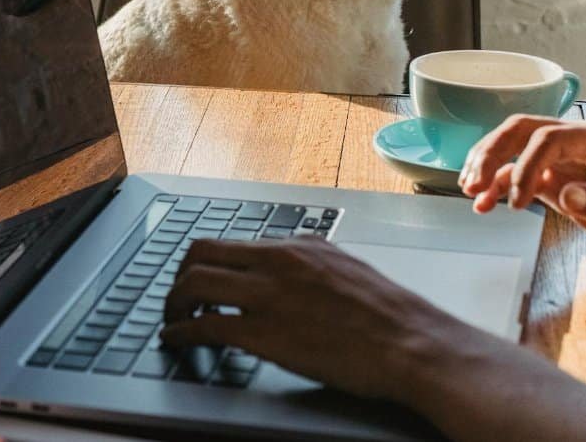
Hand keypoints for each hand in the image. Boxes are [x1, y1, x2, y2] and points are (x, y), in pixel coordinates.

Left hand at [160, 237, 472, 401]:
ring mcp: (269, 295)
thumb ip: (312, 262)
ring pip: (194, 283)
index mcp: (298, 247)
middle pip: (201, 253)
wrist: (414, 345)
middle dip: (178, 276)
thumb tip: (292, 263)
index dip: (203, 262)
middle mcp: (278, 262)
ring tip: (172, 320)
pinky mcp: (265, 333)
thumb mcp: (347, 269)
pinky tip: (177, 341)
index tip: (195, 277)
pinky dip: (181, 332)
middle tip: (175, 298)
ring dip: (173, 303)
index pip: (230, 241)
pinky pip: (205, 324)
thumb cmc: (391, 317)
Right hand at [460, 116, 585, 272]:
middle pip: (524, 131)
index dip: (527, 166)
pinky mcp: (560, 179)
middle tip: (472, 183)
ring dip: (489, 165)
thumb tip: (565, 193)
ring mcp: (569, 159)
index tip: (518, 202)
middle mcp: (583, 142)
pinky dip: (499, 186)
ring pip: (515, 147)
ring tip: (470, 191)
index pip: (550, 137)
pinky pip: (521, 174)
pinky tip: (484, 204)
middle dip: (492, 153)